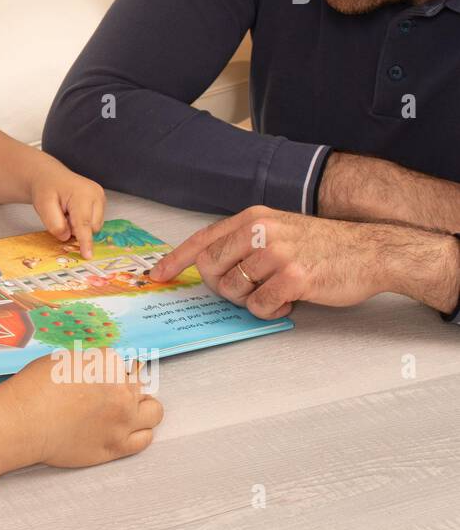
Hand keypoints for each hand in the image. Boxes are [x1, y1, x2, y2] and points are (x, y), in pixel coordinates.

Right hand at [5, 347, 161, 466]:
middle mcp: (122, 390)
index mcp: (108, 364)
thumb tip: (96, 369)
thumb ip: (88, 364)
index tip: (99, 376)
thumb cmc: (34, 389)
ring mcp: (123, 420)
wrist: (23, 422)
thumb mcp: (61, 360)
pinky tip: (125, 429)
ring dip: (142, 407)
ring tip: (125, 410)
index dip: (110, 370)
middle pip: (141, 384)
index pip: (123, 363)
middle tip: (109, 392)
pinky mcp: (117, 446)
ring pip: (154, 411)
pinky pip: (145, 438)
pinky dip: (140, 432)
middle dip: (127, 385)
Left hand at [27, 154, 104, 257]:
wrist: (50, 177)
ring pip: (94, 226)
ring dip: (79, 226)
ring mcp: (101, 197)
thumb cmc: (46, 189)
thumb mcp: (42, 205)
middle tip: (61, 216)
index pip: (84, 223)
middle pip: (91, 227)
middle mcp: (96, 194)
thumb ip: (54, 223)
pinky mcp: (101, 202)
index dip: (85, 241)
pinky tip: (73, 212)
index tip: (87, 255)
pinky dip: (82, 222)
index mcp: (82, 194)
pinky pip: (94, 221)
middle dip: (76, 229)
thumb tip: (67, 237)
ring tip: (67, 213)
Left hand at [149, 206, 423, 317]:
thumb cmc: (323, 246)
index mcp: (254, 218)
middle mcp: (261, 231)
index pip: (203, 239)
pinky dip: (270, 311)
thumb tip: (207, 267)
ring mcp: (277, 253)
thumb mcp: (279, 230)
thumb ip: (245, 242)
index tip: (157, 275)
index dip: (176, 260)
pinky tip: (290, 301)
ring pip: (234, 290)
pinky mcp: (294, 277)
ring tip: (275, 292)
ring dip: (250, 300)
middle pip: (212, 269)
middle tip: (247, 290)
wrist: (371, 251)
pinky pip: (259, 306)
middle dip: (222, 287)